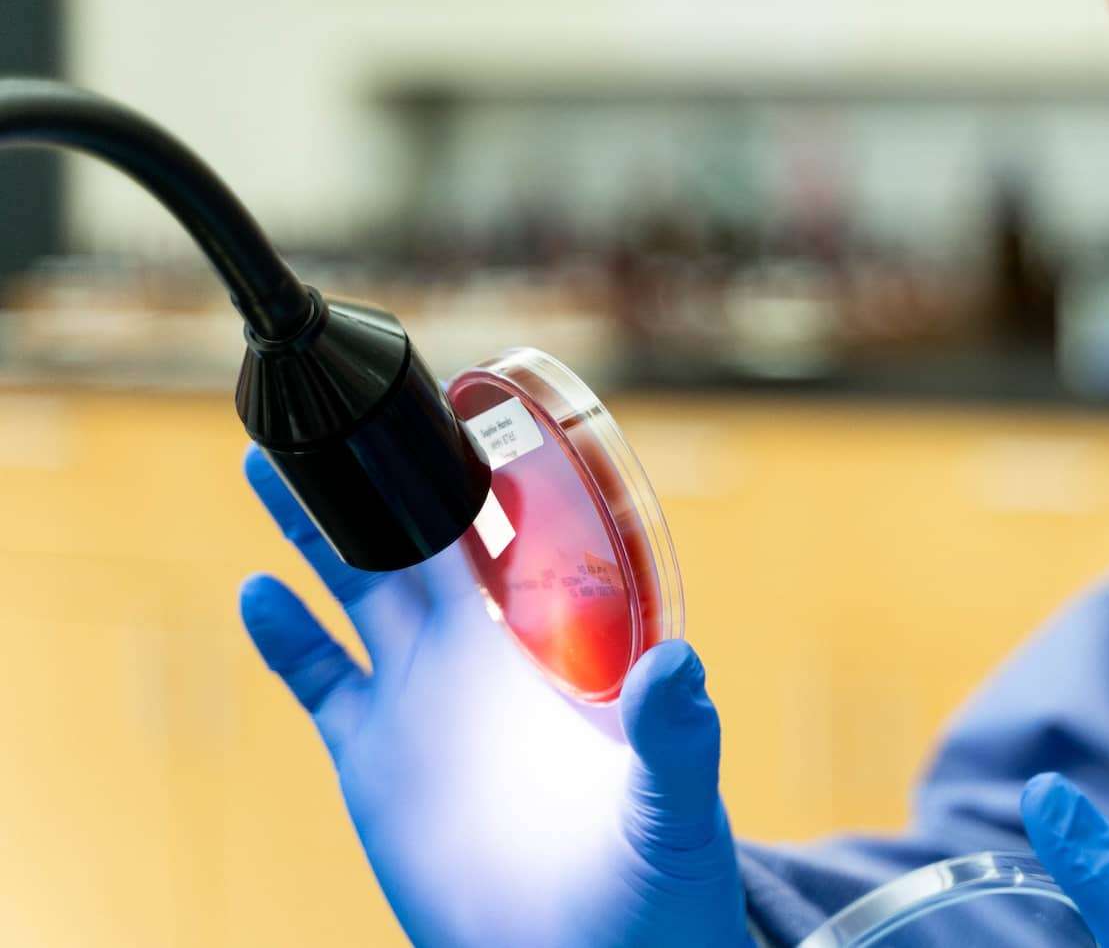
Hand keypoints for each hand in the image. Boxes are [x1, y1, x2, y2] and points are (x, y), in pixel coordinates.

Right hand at [238, 444, 751, 947]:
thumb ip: (676, 736)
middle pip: (422, 538)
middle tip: (333, 402)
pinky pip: (321, 682)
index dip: (484, 468)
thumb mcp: (676, 804)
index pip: (521, 533)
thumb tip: (679, 666)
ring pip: (359, 590)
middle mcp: (488, 654)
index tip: (449, 401)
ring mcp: (427, 701)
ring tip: (268, 461)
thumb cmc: (664, 883)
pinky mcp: (376, 760)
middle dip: (381, 473)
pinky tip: (255, 590)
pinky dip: (285, 638)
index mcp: (561, 643)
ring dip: (318, 529)